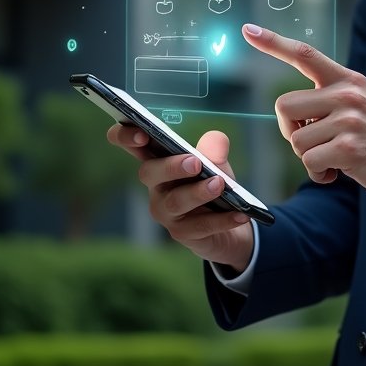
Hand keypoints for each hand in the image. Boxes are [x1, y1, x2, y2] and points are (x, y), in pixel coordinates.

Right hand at [106, 124, 254, 271]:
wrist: (230, 219)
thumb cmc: (213, 182)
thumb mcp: (217, 161)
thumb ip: (214, 148)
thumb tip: (216, 145)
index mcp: (159, 160)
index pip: (131, 145)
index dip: (126, 136)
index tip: (140, 132)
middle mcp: (156, 186)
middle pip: (149, 173)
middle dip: (170, 166)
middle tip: (194, 163)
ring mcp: (166, 212)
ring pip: (175, 202)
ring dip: (197, 193)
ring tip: (219, 184)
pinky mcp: (182, 233)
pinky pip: (200, 226)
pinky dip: (222, 219)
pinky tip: (239, 213)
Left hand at [243, 23, 365, 202]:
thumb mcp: (363, 102)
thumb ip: (332, 98)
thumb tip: (293, 113)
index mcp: (348, 80)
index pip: (305, 54)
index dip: (273, 43)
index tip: (248, 30)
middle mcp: (347, 94)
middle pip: (284, 106)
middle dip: (290, 130)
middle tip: (312, 141)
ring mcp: (349, 120)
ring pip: (296, 140)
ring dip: (308, 156)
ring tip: (334, 158)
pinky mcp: (349, 147)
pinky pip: (309, 161)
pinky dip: (318, 173)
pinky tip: (338, 172)